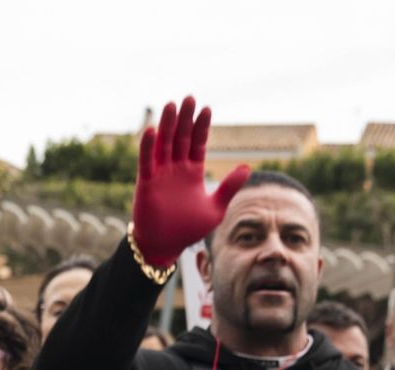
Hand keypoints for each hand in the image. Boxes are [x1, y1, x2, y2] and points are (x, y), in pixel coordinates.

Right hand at [131, 97, 250, 267]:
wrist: (165, 246)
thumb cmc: (189, 229)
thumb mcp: (215, 208)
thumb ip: (229, 187)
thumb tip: (248, 167)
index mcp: (193, 172)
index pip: (198, 143)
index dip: (202, 126)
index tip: (207, 109)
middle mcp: (176, 168)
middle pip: (181, 137)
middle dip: (185, 118)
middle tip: (189, 98)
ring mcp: (160, 174)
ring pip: (164, 143)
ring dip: (167, 125)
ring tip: (172, 105)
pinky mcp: (146, 183)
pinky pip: (146, 161)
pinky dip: (148, 146)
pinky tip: (151, 130)